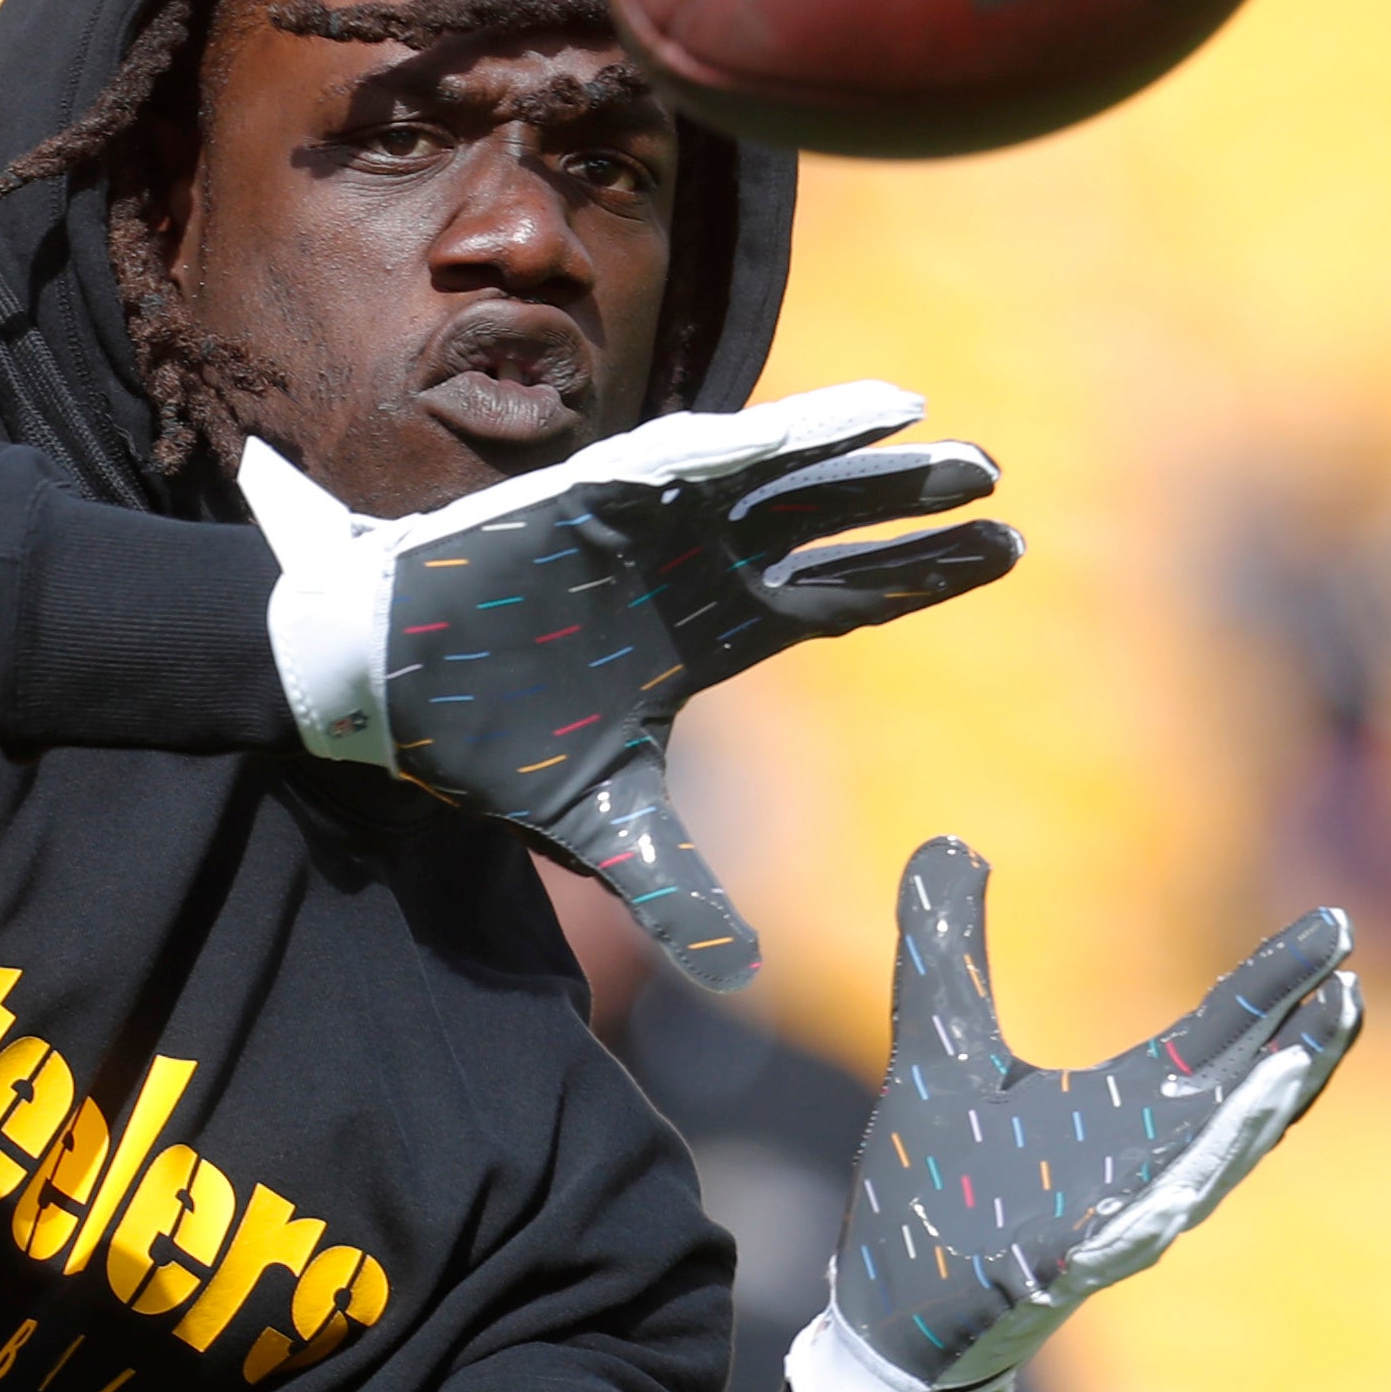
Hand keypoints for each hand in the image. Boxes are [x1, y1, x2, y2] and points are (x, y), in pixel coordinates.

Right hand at [239, 382, 1019, 989]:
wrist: (385, 692)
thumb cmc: (488, 742)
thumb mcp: (606, 828)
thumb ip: (676, 890)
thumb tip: (740, 972)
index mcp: (709, 634)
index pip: (836, 598)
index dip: (915, 575)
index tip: (1005, 552)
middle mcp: (693, 568)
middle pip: (824, 524)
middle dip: (905, 502)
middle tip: (993, 479)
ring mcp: (648, 525)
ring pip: (775, 478)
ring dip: (854, 455)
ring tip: (935, 432)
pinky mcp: (599, 495)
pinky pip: (698, 458)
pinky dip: (774, 436)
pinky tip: (846, 419)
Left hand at [787, 837, 1362, 1391]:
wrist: (893, 1306)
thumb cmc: (938, 1184)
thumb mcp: (937, 1038)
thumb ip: (946, 945)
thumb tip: (950, 840)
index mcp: (1127, 1110)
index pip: (1221, 1036)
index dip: (1275, 985)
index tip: (1334, 930)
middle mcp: (1140, 1166)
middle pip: (1240, 1102)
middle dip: (1296, 1050)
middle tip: (1345, 989)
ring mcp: (1108, 1226)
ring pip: (1199, 1173)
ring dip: (1248, 1123)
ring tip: (1296, 1065)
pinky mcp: (1054, 1274)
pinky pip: (1114, 1245)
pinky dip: (1152, 1217)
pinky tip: (1180, 1195)